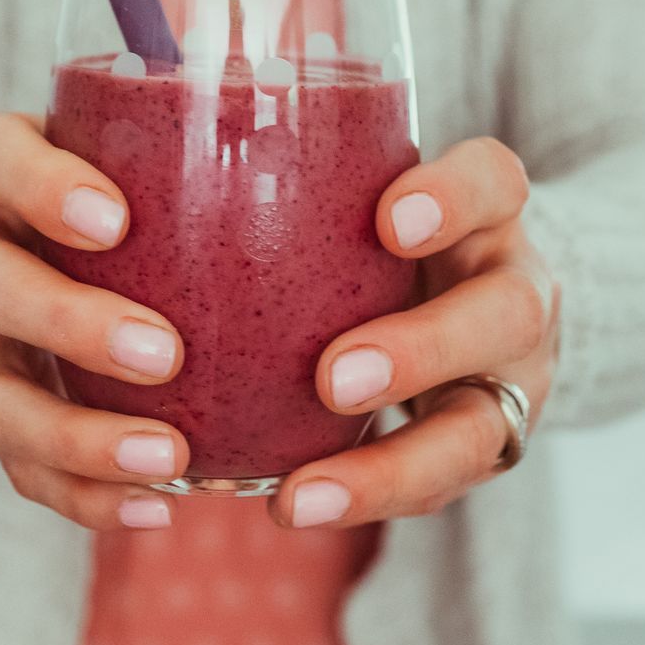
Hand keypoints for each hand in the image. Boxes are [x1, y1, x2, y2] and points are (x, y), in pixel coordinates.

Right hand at [0, 113, 190, 529]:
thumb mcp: (139, 141)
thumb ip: (203, 143)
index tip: (117, 220)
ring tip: (171, 456)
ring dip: (77, 435)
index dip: (39, 186)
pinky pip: (20, 469)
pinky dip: (85, 496)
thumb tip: (363, 167)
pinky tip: (158, 507)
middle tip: (164, 353)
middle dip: (68, 324)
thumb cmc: (123, 181)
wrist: (36, 246)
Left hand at [272, 138, 560, 528]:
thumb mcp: (371, 182)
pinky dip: (368, 499)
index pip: (495, 181)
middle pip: (506, 316)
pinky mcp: (482, 444)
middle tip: (334, 378)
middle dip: (422, 352)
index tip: (392, 218)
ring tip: (301, 496)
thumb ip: (303, 171)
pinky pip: (437, 485)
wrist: (482, 292)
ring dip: (390, 468)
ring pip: (482, 431)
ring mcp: (510, 377)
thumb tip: (130, 137)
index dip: (453, 198)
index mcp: (487, 210)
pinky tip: (290, 507)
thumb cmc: (388, 227)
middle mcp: (514, 291)